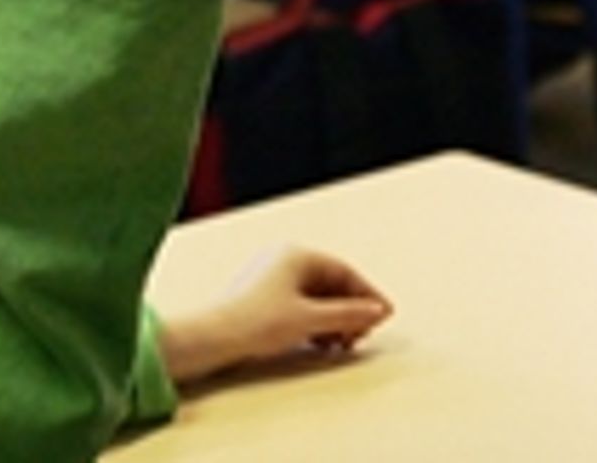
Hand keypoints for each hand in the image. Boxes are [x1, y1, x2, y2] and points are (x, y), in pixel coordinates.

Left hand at [157, 247, 392, 384]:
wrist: (212, 338)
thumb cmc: (255, 322)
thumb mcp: (310, 320)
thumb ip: (348, 315)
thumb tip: (377, 312)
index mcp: (297, 254)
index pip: (344, 271)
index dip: (367, 295)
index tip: (384, 315)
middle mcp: (285, 260)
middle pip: (332, 284)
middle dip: (350, 311)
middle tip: (361, 334)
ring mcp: (273, 278)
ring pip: (317, 297)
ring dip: (334, 320)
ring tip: (341, 342)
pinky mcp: (264, 298)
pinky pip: (301, 306)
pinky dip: (316, 323)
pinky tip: (322, 342)